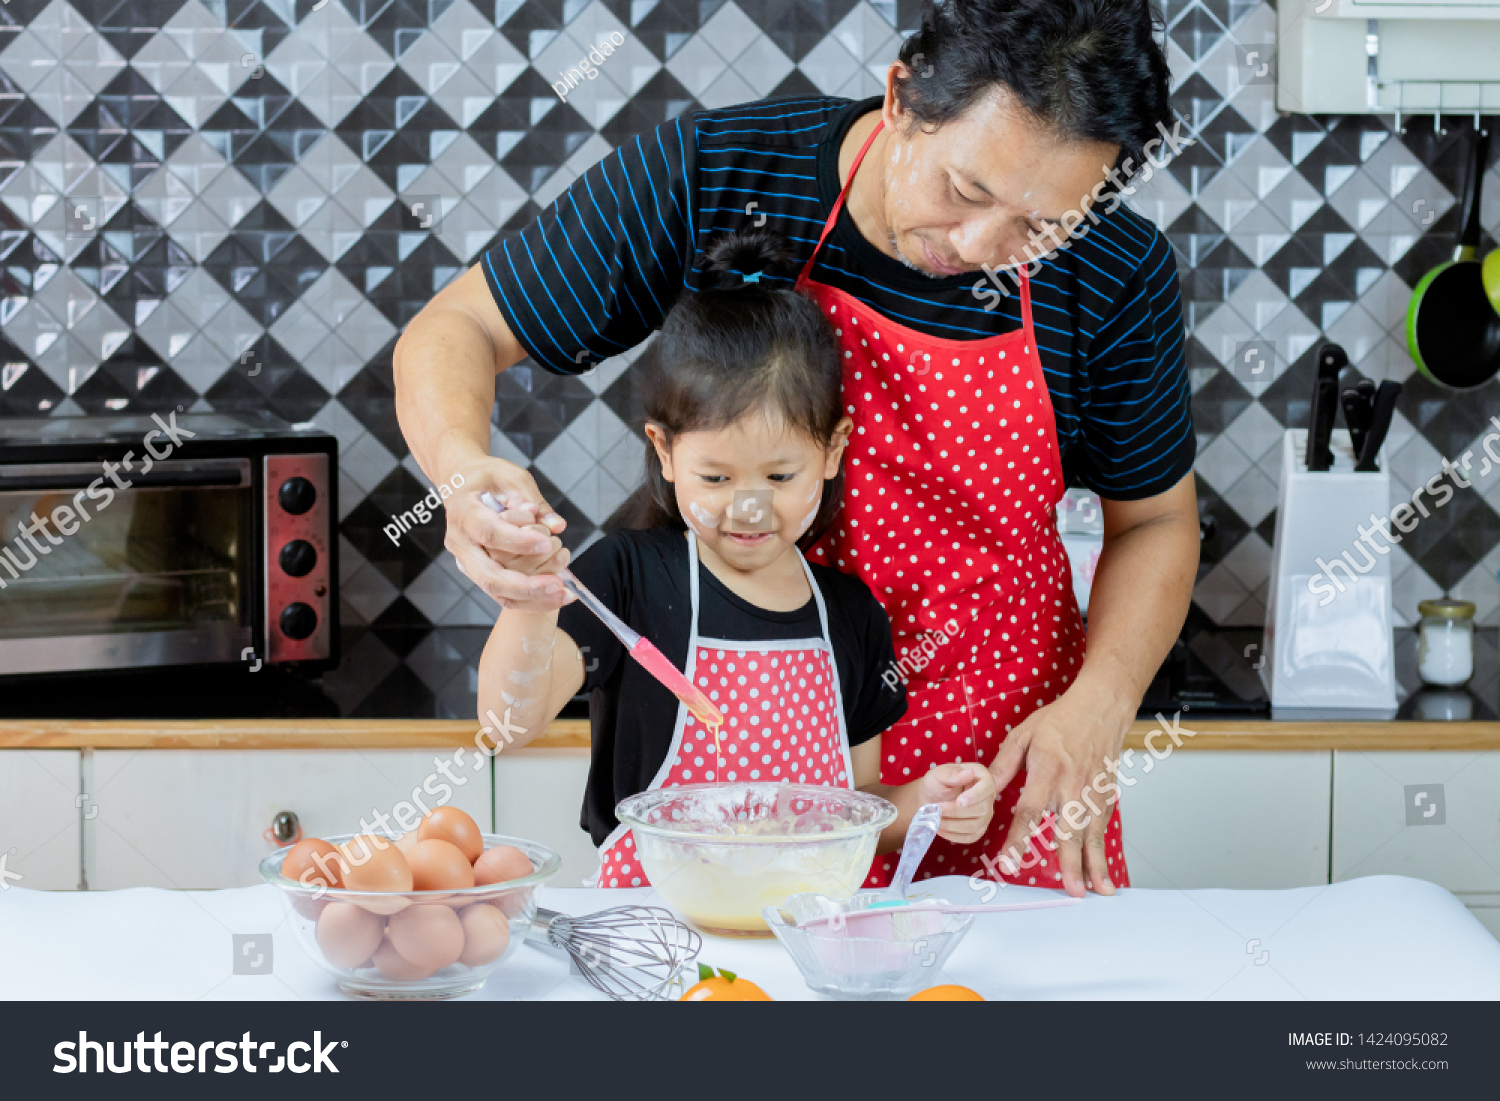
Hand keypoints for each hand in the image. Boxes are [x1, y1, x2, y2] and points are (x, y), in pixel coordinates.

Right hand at [442, 455, 569, 609]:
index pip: (490, 533)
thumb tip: (557, 526)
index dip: (519, 541)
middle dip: (525, 585)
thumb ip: (534, 502)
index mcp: (464, 513)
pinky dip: (531, 600)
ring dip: (532, 598)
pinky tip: (556, 596)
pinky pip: (503, 595)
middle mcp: (461, 543)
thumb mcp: (511, 477)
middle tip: (557, 584)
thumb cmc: (487, 478)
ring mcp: (467, 562)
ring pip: (497, 592)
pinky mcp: (479, 573)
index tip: (547, 542)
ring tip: (563, 594)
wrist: (461, 483)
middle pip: (489, 576)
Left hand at [919, 762, 995, 845]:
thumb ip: (951, 773)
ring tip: (935, 820)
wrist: (932, 798)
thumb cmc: (937, 783)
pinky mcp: (979, 829)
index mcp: (982, 777)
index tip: (959, 801)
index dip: (975, 796)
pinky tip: (940, 830)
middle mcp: (988, 796)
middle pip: (981, 809)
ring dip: (952, 825)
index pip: (987, 787)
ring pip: (975, 825)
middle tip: (936, 810)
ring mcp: (986, 814)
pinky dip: (954, 836)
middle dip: (956, 812)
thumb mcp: (939, 774)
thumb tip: (969, 774)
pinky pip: (971, 837)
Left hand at [988, 683, 1130, 897]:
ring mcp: (1092, 793)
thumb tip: (982, 790)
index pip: (1030, 811)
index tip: (1009, 863)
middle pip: (1070, 830)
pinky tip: (1104, 873)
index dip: (1019, 839)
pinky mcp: (1105, 796)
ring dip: (1095, 864)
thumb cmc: (1060, 720)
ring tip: (1097, 891)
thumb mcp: (1023, 735)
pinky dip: (1104, 852)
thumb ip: (1003, 766)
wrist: (1100, 707)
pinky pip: (1104, 828)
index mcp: (1047, 770)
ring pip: (1093, 834)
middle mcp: (1072, 786)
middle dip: (1071, 862)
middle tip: (1072, 890)